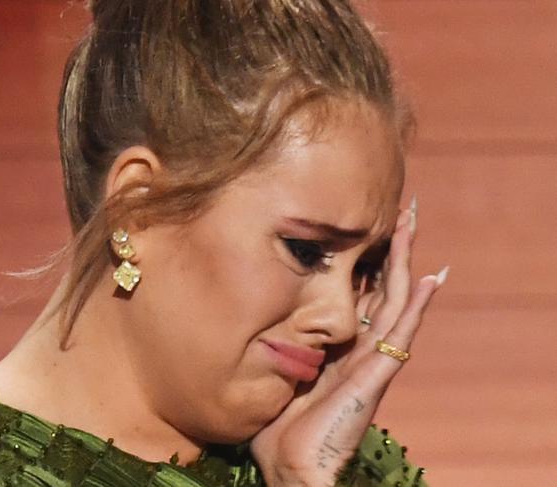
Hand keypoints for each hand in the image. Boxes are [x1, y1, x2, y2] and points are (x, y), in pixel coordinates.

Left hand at [250, 203, 446, 486]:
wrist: (290, 464)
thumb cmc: (278, 422)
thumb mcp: (274, 369)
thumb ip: (274, 341)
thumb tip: (254, 311)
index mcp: (339, 344)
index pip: (359, 291)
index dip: (366, 259)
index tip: (367, 224)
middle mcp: (360, 346)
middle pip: (382, 286)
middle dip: (389, 247)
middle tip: (400, 210)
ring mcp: (371, 359)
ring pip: (395, 299)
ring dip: (404, 260)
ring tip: (412, 224)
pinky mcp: (375, 375)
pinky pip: (401, 333)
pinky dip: (418, 305)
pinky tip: (431, 278)